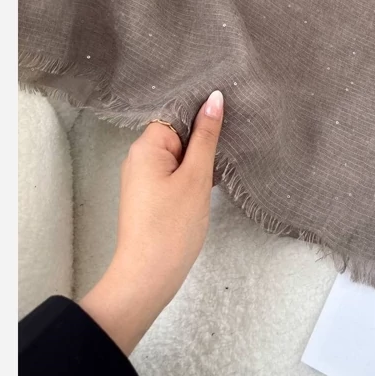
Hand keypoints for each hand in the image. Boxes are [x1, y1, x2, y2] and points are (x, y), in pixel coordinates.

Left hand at [80, 90, 223, 354]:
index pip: (176, 114)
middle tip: (234, 138)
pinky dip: (192, 174)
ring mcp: (143, 178)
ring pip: (178, 154)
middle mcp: (139, 157)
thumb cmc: (173, 225)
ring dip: (200, 157)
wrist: (148, 277)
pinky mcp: (150, 196)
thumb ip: (206, 136)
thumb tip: (215, 98)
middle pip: (177, 132)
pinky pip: (174, 172)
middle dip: (203, 136)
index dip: (202, 114)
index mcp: (146, 146)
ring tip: (227, 158)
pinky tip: (212, 180)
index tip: (231, 113)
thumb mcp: (196, 176)